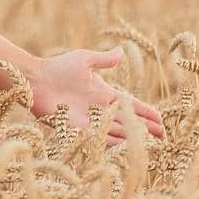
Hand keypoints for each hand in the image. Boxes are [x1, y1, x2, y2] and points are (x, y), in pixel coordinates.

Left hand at [28, 46, 164, 145]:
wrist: (35, 80)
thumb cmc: (57, 67)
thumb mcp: (84, 60)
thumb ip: (104, 59)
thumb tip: (122, 51)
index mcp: (105, 94)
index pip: (131, 105)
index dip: (146, 112)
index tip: (161, 119)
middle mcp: (100, 110)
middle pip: (129, 121)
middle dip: (146, 129)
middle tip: (163, 137)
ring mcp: (90, 120)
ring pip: (117, 131)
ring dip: (133, 138)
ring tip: (150, 145)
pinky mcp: (78, 128)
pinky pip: (98, 137)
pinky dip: (112, 142)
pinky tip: (125, 147)